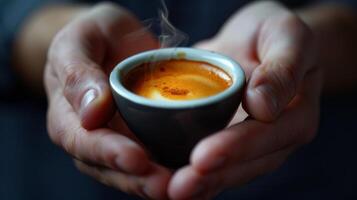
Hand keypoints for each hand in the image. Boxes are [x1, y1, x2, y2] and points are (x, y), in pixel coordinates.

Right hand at [44, 3, 170, 198]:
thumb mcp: (78, 41)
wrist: (115, 40)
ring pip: (135, 172)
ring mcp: (120, 141)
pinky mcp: (145, 138)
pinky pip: (157, 158)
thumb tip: (90, 113)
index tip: (136, 158)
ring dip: (157, 182)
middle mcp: (93, 138)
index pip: (84, 142)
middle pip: (111, 168)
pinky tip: (195, 174)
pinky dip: (174, 168)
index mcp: (68, 118)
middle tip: (166, 185)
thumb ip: (77, 72)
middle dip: (138, 179)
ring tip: (184, 186)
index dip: (109, 153)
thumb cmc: (92, 37)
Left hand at [168, 1, 320, 198]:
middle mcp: (274, 139)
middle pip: (245, 165)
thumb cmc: (273, 33)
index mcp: (295, 115)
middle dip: (211, 177)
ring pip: (227, 173)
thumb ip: (282, 68)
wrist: (256, 40)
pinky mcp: (228, 142)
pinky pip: (212, 164)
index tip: (202, 157)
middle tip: (177, 186)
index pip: (267, 137)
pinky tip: (165, 181)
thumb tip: (263, 107)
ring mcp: (250, 145)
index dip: (235, 149)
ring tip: (167, 190)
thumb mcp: (286, 35)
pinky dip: (190, 174)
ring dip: (198, 184)